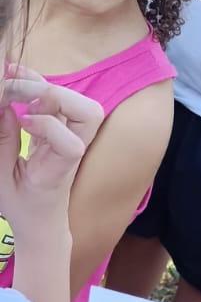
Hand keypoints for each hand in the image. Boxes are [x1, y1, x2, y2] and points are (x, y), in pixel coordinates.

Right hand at [0, 69, 103, 237]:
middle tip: (18, 93)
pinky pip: (59, 103)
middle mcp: (72, 152)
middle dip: (54, 95)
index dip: (48, 126)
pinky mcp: (62, 131)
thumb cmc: (22, 208)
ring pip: (80, 104)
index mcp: (59, 172)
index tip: (22, 123)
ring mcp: (71, 140)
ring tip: (13, 83)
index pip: (71, 145)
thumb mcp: (3, 181)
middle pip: (89, 115)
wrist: (43, 221)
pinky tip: (14, 80)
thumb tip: (5, 108)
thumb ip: (3, 145)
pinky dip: (38, 86)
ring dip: (47, 87)